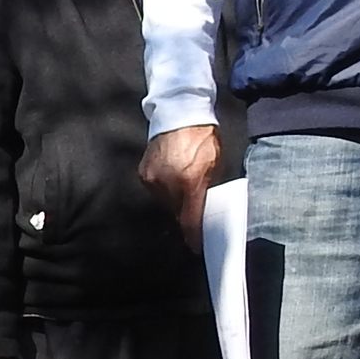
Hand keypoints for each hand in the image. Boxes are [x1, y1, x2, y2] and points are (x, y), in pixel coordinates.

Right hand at [138, 125, 221, 240]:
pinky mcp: (144, 173)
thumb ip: (208, 190)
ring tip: (185, 184)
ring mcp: (153, 179)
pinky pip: (156, 190)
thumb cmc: (202, 136)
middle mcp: (167, 184)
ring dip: (175, 200)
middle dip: (186, 213)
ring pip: (166, 202)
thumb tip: (206, 211)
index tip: (197, 245)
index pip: (190, 220)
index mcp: (189, 182)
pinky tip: (173, 176)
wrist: (180, 113)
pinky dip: (165, 188)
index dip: (193, 236)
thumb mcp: (215, 164)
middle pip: (177, 212)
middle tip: (195, 208)